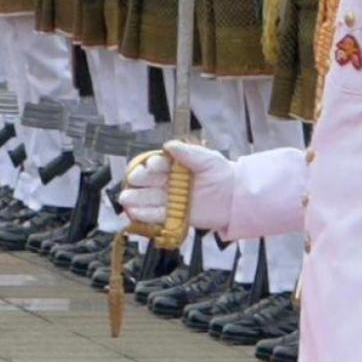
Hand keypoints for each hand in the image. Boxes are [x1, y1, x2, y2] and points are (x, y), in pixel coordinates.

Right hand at [119, 139, 234, 230]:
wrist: (236, 196)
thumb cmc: (221, 173)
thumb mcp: (207, 159)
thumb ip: (188, 153)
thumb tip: (168, 146)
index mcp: (173, 166)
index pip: (157, 164)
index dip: (152, 165)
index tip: (151, 166)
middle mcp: (167, 182)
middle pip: (148, 181)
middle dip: (138, 181)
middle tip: (133, 180)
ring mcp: (169, 199)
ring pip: (148, 199)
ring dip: (136, 199)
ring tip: (125, 199)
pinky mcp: (174, 215)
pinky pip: (157, 216)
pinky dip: (146, 215)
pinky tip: (135, 213)